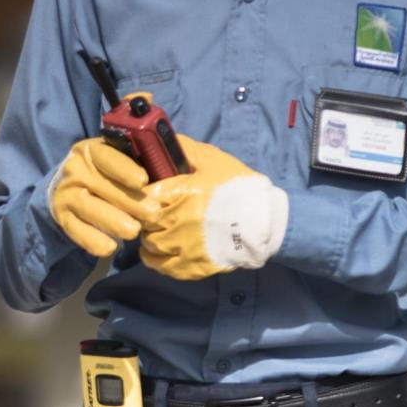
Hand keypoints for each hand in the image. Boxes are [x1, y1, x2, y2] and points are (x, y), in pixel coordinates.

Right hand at [50, 137, 152, 258]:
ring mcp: (66, 192)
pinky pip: (75, 229)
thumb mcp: (122, 160)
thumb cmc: (108, 174)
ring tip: (134, 232)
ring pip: (89, 207)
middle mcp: (75, 168)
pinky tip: (110, 248)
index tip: (143, 181)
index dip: (125, 169)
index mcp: (92, 150)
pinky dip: (92, 240)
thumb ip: (143, 159)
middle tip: (153, 214)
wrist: (71, 188)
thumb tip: (174, 161)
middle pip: (103, 185)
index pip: (107, 156)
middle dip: (130, 201)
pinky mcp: (61, 215)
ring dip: (112, 221)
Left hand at [135, 136, 289, 280]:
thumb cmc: (239, 187)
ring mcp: (182, 247)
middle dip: (145, 214)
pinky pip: (160, 265)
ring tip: (158, 229)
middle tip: (152, 210)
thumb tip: (159, 138)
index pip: (144, 195)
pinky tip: (159, 249)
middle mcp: (177, 222)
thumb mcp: (213, 160)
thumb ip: (185, 149)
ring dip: (150, 235)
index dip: (142, 194)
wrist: (264, 221)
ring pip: (149, 243)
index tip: (148, 193)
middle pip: (143, 220)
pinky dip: (154, 257)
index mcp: (180, 194)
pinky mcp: (190, 267)